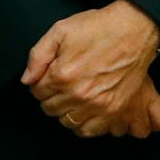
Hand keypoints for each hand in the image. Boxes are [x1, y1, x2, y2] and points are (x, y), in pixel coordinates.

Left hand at [21, 0, 159, 135]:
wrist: (132, 31)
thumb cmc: (96, 28)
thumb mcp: (60, 31)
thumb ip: (38, 55)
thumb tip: (27, 79)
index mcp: (62, 74)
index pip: (37, 91)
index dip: (39, 82)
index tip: (47, 76)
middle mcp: (78, 94)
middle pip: (49, 109)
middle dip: (50, 96)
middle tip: (59, 85)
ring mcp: (97, 106)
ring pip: (67, 122)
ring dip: (64, 111)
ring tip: (70, 97)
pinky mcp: (113, 111)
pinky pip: (89, 131)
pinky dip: (82, 124)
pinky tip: (82, 111)